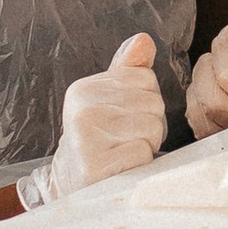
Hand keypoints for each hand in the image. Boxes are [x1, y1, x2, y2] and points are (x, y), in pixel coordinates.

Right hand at [45, 33, 164, 199]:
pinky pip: (144, 152)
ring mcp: (85, 137)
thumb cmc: (100, 143)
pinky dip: (140, 163)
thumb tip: (143, 41)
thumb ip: (127, 71)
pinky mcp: (95, 164)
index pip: (145, 79)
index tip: (123, 121)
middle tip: (124, 141)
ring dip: (146, 144)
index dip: (145, 103)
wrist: (75, 187)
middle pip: (152, 103)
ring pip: (152, 127)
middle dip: (148, 124)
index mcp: (83, 89)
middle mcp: (81, 109)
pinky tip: (121, 168)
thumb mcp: (109, 102)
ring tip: (123, 153)